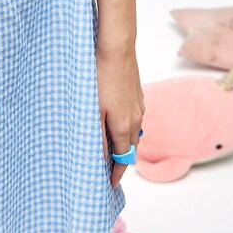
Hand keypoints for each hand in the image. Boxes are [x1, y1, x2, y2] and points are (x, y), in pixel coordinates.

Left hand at [96, 45, 144, 188]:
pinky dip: (125, 128)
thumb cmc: (100, 75)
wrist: (117, 46)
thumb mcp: (93, 108)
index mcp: (124, 126)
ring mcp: (139, 106)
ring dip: (123, 144)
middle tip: (106, 171)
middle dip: (120, 161)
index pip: (124, 159)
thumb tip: (100, 159)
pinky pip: (133, 119)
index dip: (116, 174)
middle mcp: (136, 119)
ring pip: (133, 133)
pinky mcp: (137, 94)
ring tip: (109, 149)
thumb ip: (96, 135)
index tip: (109, 185)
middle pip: (130, 148)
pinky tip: (113, 122)